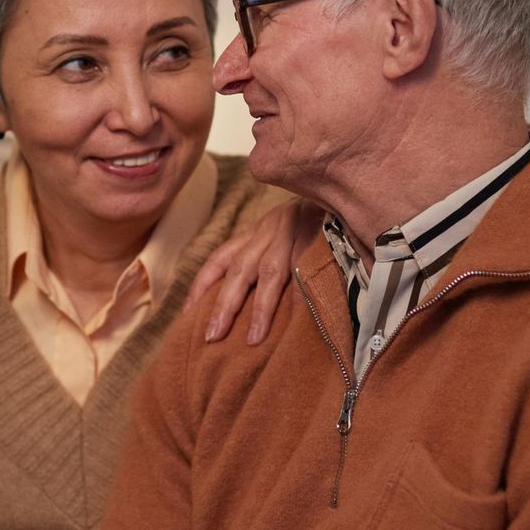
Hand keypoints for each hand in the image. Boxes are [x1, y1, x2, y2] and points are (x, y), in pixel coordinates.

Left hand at [187, 199, 320, 344]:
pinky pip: (307, 275)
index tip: (187, 312)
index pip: (220, 259)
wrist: (342, 189)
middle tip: (211, 336)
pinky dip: (302, 301)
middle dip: (223, 305)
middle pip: (239, 271)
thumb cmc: (311, 222)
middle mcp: (268, 232)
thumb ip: (264, 258)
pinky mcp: (318, 240)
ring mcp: (293, 235)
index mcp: (256, 233)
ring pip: (270, 274)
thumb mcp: (280, 233)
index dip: (201, 286)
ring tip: (253, 340)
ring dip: (260, 309)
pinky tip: (297, 325)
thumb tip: (244, 301)